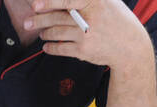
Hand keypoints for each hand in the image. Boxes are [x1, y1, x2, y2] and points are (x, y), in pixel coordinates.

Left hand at [25, 0, 150, 68]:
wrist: (130, 46)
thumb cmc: (115, 19)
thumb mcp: (106, 2)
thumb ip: (84, 0)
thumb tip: (63, 0)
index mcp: (95, 2)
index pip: (68, 0)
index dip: (50, 2)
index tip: (35, 4)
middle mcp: (90, 18)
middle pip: (57, 18)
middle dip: (39, 20)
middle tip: (27, 21)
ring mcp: (86, 35)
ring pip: (56, 33)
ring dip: (44, 32)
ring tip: (41, 32)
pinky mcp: (83, 51)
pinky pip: (60, 48)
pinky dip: (50, 47)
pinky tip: (46, 46)